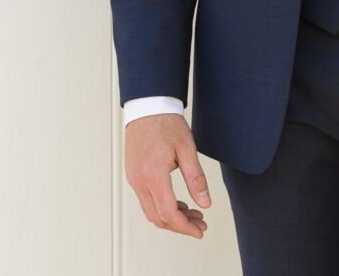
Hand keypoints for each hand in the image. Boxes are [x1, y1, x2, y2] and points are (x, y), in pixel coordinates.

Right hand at [125, 113, 211, 237]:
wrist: (148, 107)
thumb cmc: (168, 124)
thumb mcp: (187, 148)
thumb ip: (196, 178)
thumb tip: (205, 204)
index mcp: (154, 175)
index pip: (169, 213)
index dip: (185, 227)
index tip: (200, 230)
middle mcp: (139, 181)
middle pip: (158, 218)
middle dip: (181, 225)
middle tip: (201, 223)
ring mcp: (133, 179)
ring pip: (151, 212)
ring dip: (172, 217)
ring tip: (193, 213)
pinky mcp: (133, 175)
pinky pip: (147, 200)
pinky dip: (162, 206)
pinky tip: (178, 202)